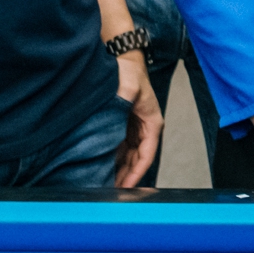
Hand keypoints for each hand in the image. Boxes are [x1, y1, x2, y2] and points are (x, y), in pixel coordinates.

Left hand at [112, 54, 163, 186]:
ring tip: (104, 185)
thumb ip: (126, 98)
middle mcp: (145, 129)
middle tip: (110, 193)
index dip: (136, 174)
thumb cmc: (131, 72)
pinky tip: (100, 168)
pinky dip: (113, 160)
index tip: (125, 188)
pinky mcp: (124, 127)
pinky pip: (121, 149)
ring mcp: (135, 129)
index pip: (147, 155)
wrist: (124, 59)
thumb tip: (119, 109)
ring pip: (129, 157)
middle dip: (126, 177)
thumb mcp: (129, 85)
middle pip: (138, 160)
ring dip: (119, 171)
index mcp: (152, 123)